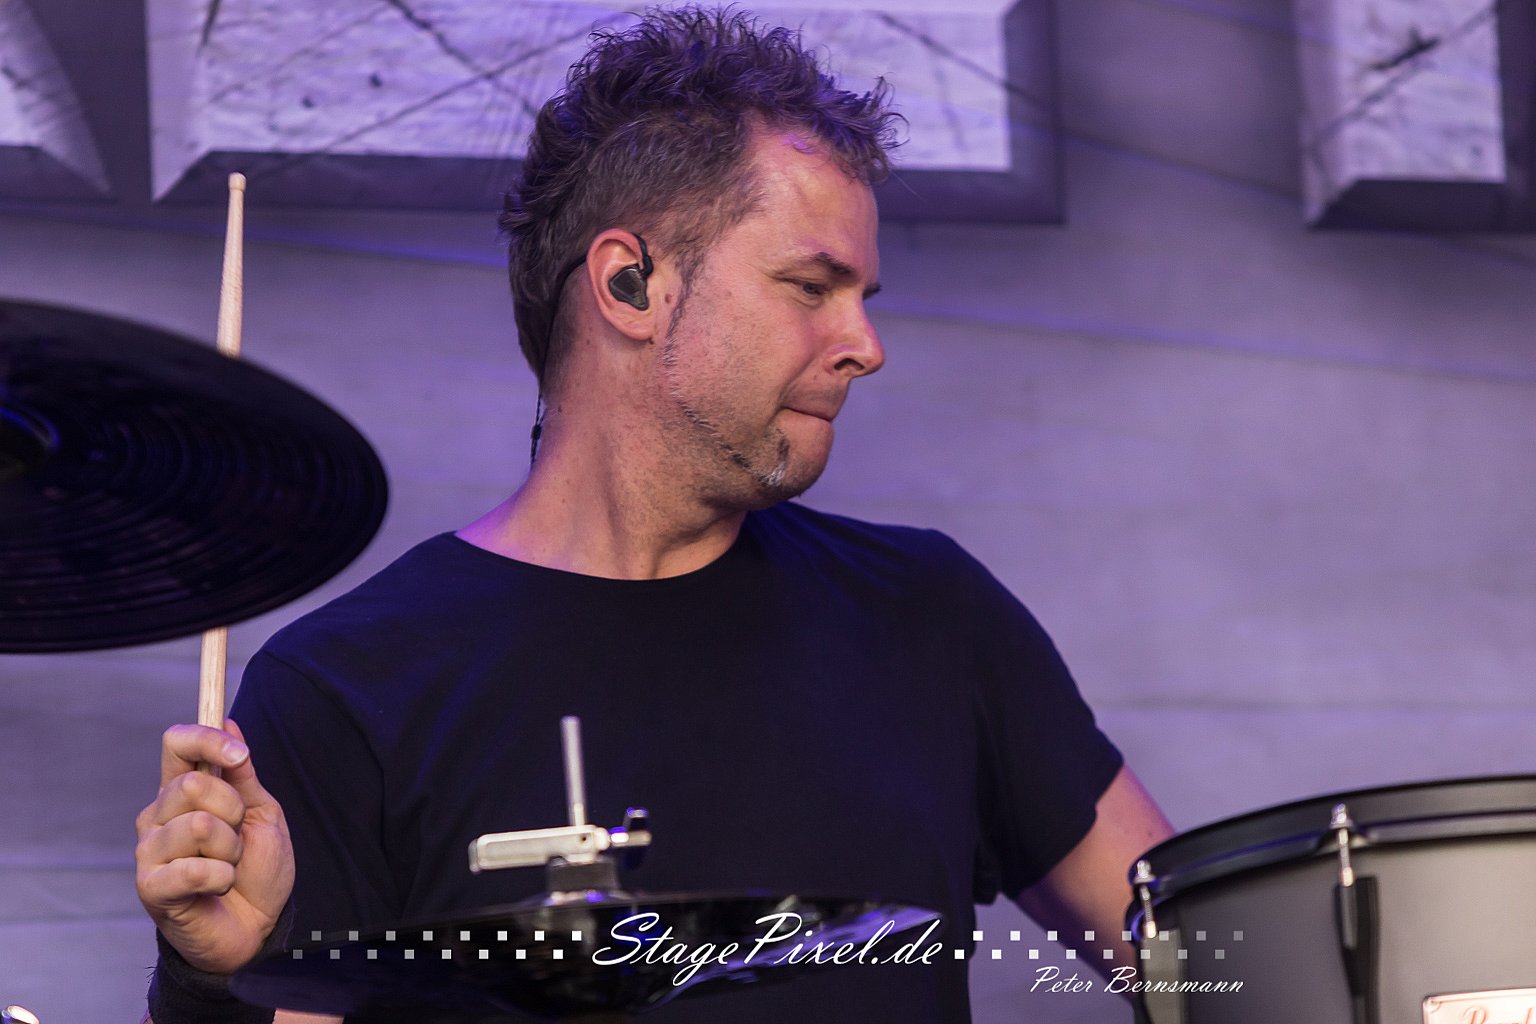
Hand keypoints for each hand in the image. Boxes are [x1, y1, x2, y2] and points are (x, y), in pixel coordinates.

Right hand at [135, 719, 294, 973]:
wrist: (256, 928)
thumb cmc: (258, 870)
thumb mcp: (261, 813)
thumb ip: (242, 774)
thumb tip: (229, 721)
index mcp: (183, 792)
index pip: (177, 743)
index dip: (207, 740)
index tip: (239, 755)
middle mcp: (157, 816)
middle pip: (193, 784)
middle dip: (234, 811)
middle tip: (237, 838)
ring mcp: (149, 851)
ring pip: (199, 826)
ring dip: (230, 851)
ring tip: (227, 867)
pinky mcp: (151, 887)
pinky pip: (195, 868)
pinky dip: (223, 878)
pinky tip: (218, 889)